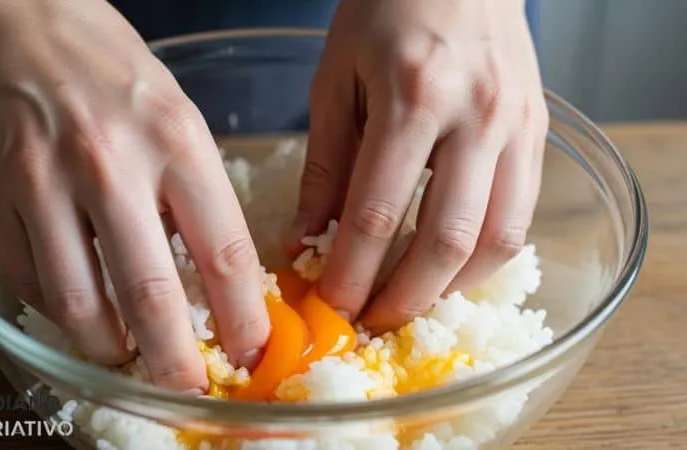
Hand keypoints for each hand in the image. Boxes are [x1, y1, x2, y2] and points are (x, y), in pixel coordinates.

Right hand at [0, 0, 268, 389]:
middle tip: (184, 387)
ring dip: (107, 346)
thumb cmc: (108, 69)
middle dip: (174, 360)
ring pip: (78, 303)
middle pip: (149, 294)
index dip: (243, 317)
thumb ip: (193, 193)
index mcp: (175, 139)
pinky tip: (76, 304)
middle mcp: (109, 162)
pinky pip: (30, 281)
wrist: (13, 20)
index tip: (248, 350)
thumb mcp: (176, 115)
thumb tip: (209, 278)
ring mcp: (42, 180)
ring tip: (123, 352)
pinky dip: (58, 309)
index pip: (224, 252)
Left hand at [290, 0, 547, 332]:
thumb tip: (307, 237)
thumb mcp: (337, 78)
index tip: (332, 305)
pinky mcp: (539, 134)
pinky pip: (521, 216)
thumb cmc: (386, 11)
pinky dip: (484, 257)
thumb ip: (326, 163)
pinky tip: (451, 268)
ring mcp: (517, 126)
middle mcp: (476, 115)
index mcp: (412, 95)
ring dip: (450, 287)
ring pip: (496, 239)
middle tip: (372, 320)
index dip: (352, 272)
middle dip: (403, 297)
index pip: (377, 212)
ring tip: (411, 302)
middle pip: (445, 239)